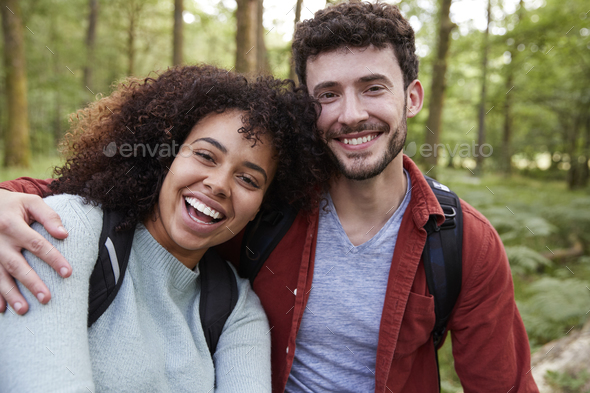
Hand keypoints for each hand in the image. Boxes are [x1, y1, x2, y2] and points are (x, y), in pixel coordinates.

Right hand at [0, 189, 70, 313]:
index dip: (53, 259)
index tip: (68, 273)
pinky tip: (1, 310)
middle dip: (31, 283)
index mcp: (12, 224)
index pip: (37, 245)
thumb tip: (64, 234)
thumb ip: (48, 216)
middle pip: (16, 265)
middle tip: (46, 298)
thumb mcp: (30, 202)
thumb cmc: (13, 204)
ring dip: (10, 295)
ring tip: (24, 310)